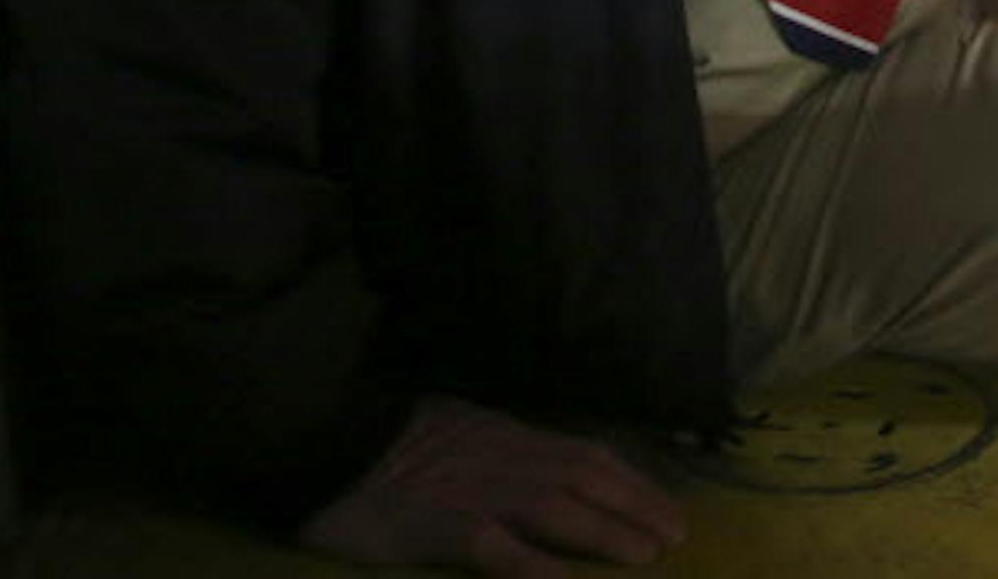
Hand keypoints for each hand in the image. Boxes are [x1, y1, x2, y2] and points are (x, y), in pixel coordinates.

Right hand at [297, 396, 686, 575]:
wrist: (322, 441)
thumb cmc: (382, 445)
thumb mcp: (451, 433)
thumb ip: (495, 451)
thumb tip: (540, 470)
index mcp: (503, 434)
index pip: (581, 453)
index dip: (628, 480)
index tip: (666, 506)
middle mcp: (499, 455)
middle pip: (581, 476)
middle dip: (634, 505)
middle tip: (675, 536)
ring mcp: (472, 490)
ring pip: (553, 506)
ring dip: (604, 530)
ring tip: (644, 554)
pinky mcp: (439, 527)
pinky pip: (495, 548)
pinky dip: (536, 566)